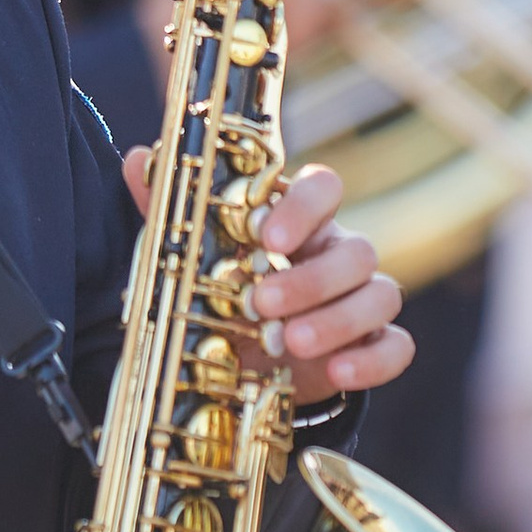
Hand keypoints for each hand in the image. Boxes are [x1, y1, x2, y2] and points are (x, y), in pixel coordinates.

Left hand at [121, 150, 409, 404]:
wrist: (243, 357)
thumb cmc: (224, 291)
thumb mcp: (192, 255)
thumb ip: (167, 210)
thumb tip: (136, 159)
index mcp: (301, 221)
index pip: (326, 187)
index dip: (304, 207)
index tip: (266, 236)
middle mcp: (339, 253)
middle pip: (357, 250)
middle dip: (310, 279)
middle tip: (260, 304)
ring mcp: (361, 298)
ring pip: (381, 294)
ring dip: (337, 319)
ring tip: (289, 342)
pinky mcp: (371, 345)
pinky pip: (396, 346)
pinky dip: (373, 360)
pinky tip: (337, 372)